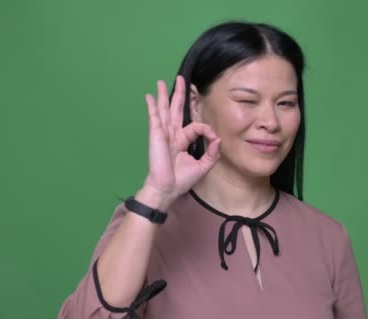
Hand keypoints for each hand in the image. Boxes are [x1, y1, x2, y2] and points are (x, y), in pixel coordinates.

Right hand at [138, 75, 220, 208]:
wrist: (168, 189)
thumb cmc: (182, 179)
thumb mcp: (203, 166)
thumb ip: (212, 152)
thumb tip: (218, 139)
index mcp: (183, 141)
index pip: (196, 126)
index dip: (207, 130)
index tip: (214, 139)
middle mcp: (173, 134)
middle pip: (176, 110)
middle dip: (179, 94)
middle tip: (181, 79)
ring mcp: (163, 133)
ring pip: (165, 110)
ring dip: (163, 95)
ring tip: (161, 82)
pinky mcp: (156, 135)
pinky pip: (155, 118)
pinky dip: (152, 106)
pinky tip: (149, 97)